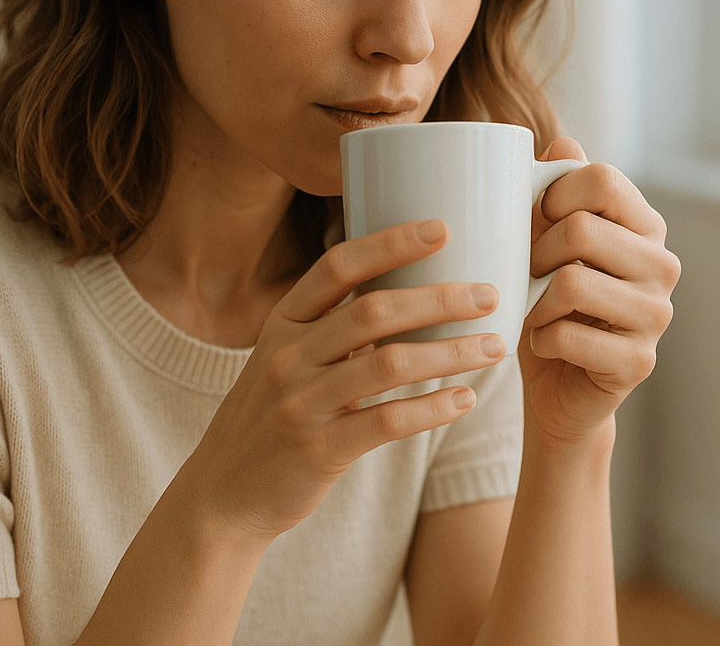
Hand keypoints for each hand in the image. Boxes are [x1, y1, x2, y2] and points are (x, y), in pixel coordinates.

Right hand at [179, 220, 504, 544]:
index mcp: (283, 322)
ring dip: (450, 352)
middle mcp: (288, 354)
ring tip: (494, 347)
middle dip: (438, 298)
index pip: (337, 267)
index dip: (389, 243)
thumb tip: (408, 294)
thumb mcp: (288, 358)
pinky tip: (465, 399)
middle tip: (487, 294)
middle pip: (372, 310)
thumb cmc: (273, 413)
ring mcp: (301, 402)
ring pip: (389, 364)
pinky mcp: (319, 448)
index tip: (439, 228)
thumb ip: (334, 329)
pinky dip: (432, 408)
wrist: (225, 490)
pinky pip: (387, 421)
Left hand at [520, 138, 679, 446]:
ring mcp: (657, 315)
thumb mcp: (544, 241)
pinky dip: (540, 338)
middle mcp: (662, 265)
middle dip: (534, 253)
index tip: (537, 219)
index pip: (603, 178)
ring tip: (534, 310)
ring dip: (534, 300)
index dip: (553, 194)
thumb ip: (556, 191)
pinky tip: (546, 343)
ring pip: (572, 282)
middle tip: (528, 275)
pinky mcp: (639, 361)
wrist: (557, 385)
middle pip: (581, 228)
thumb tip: (563, 142)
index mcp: (643, 226)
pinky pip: (567, 334)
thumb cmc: (548, 303)